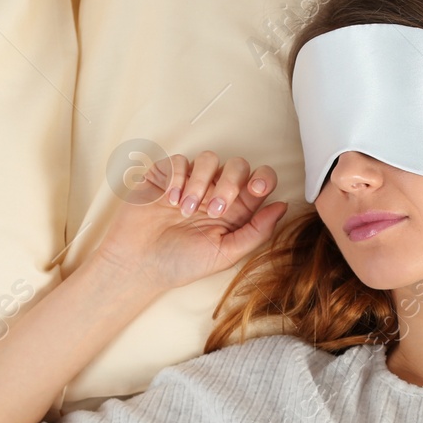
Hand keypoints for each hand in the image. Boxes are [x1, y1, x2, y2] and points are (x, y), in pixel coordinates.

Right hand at [95, 150, 288, 291]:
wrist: (139, 264)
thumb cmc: (182, 263)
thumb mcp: (225, 254)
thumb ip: (256, 232)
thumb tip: (282, 206)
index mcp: (235, 210)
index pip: (259, 181)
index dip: (263, 178)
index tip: (257, 189)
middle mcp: (215, 191)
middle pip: (237, 165)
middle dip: (230, 183)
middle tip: (214, 210)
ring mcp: (190, 181)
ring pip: (208, 158)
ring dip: (200, 183)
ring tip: (186, 211)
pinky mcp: (165, 175)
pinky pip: (179, 161)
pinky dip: (177, 179)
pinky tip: (169, 201)